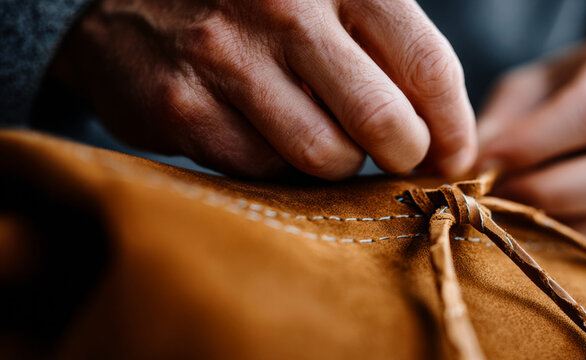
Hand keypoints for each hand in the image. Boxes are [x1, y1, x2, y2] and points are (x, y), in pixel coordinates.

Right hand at [52, 0, 475, 178]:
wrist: (130, 2)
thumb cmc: (258, 6)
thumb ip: (389, 47)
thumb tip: (446, 134)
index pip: (427, 65)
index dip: (453, 126)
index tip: (454, 155)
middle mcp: (285, 6)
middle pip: (385, 122)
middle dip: (403, 154)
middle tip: (396, 153)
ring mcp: (227, 55)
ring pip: (326, 157)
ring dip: (336, 160)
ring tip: (320, 129)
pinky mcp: (184, 105)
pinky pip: (265, 169)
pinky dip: (276, 163)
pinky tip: (261, 128)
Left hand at [477, 33, 585, 264]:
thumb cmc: (560, 96)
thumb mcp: (527, 89)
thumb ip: (504, 123)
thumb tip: (476, 173)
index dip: (534, 143)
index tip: (485, 162)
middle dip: (550, 194)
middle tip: (497, 201)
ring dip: (565, 230)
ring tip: (513, 223)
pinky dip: (578, 254)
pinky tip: (538, 241)